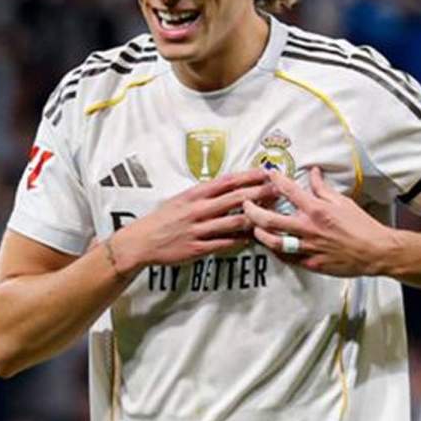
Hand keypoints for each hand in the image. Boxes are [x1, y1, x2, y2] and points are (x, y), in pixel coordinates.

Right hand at [109, 169, 276, 275]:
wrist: (141, 241)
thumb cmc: (164, 218)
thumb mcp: (182, 199)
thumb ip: (205, 194)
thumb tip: (230, 186)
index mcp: (195, 194)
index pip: (227, 181)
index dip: (249, 176)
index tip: (267, 172)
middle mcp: (198, 209)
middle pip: (235, 199)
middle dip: (259, 193)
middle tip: (279, 190)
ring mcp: (198, 229)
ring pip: (233, 222)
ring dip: (255, 218)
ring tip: (272, 215)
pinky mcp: (197, 248)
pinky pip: (224, 244)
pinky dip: (240, 241)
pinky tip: (253, 238)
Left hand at [243, 167, 399, 276]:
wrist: (375, 251)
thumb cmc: (361, 225)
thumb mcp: (342, 201)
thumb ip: (323, 188)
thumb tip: (314, 172)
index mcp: (316, 210)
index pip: (289, 191)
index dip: (275, 181)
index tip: (267, 174)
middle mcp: (308, 229)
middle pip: (269, 220)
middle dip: (252, 211)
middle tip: (245, 204)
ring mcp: (307, 248)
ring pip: (273, 242)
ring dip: (259, 234)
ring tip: (253, 227)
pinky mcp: (311, 263)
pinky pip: (287, 258)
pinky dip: (276, 251)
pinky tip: (271, 246)